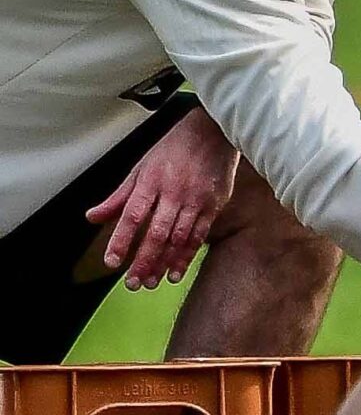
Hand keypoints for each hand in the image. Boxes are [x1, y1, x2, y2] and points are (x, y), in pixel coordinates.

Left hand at [85, 105, 237, 289]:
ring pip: (178, 237)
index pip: (132, 215)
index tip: (112, 262)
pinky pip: (199, 234)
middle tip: (133, 283)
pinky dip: (187, 255)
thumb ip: (118, 196)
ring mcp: (196, 199)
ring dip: (164, 262)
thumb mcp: (140, 168)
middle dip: (144, 260)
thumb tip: (92, 217)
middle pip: (156, 232)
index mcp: (151, 182)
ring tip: (152, 282)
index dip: (121, 240)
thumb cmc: (174, 149)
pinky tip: (176, 271)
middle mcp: (173, 192)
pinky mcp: (214, 204)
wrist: (213, 132)